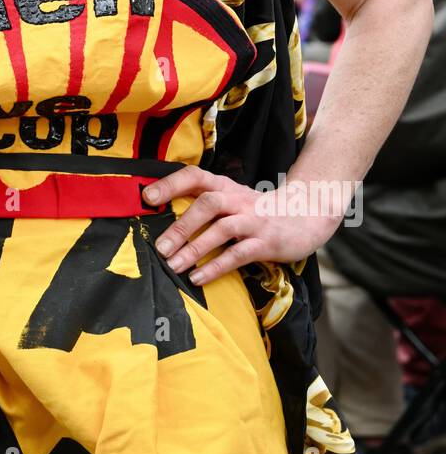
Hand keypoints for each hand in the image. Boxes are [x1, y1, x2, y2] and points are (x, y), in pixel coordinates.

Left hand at [142, 166, 343, 286]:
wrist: (305, 216)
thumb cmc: (256, 211)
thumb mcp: (231, 200)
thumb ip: (203, 204)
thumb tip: (162, 220)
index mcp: (224, 186)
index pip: (195, 176)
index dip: (170, 184)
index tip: (147, 197)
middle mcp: (238, 199)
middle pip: (207, 203)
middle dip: (181, 226)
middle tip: (160, 248)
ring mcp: (253, 220)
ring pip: (222, 229)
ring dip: (195, 248)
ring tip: (174, 266)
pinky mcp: (266, 242)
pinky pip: (239, 254)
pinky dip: (216, 266)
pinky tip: (198, 277)